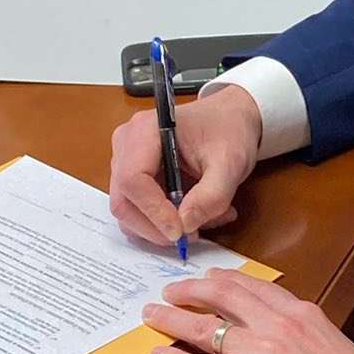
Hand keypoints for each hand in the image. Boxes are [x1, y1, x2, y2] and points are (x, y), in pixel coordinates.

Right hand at [110, 87, 262, 248]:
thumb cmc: (228, 130)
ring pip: (129, 210)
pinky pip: (139, 210)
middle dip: (155, 227)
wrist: (230, 118)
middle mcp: (128, 145)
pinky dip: (164, 222)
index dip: (153, 211)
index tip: (180, 231)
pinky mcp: (135, 177)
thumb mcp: (230, 163)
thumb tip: (186, 224)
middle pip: (124, 200)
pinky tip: (195, 213)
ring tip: (204, 219)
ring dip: (162, 227)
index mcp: (145, 131)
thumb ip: (211, 196)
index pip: (132, 179)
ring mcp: (127, 161)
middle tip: (190, 235)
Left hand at [143, 270, 353, 353]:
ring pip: (206, 329)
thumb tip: (292, 343)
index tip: (208, 278)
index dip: (224, 280)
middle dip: (191, 291)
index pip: (254, 286)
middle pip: (223, 296)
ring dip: (173, 320)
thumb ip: (308, 336)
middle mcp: (279, 324)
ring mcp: (264, 353)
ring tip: (152, 316)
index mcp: (302, 313)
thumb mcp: (335, 345)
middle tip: (170, 291)